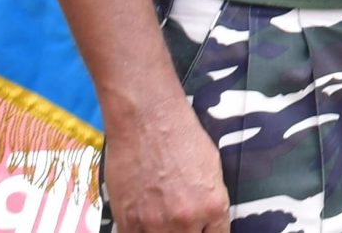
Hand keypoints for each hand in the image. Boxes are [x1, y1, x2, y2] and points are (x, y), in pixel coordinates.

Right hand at [102, 101, 228, 231]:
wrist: (146, 120)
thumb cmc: (181, 136)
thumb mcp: (212, 168)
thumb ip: (211, 201)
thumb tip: (208, 220)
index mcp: (213, 205)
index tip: (202, 229)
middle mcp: (186, 219)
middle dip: (187, 232)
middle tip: (181, 222)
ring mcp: (155, 224)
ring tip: (160, 219)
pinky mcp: (127, 221)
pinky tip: (143, 223)